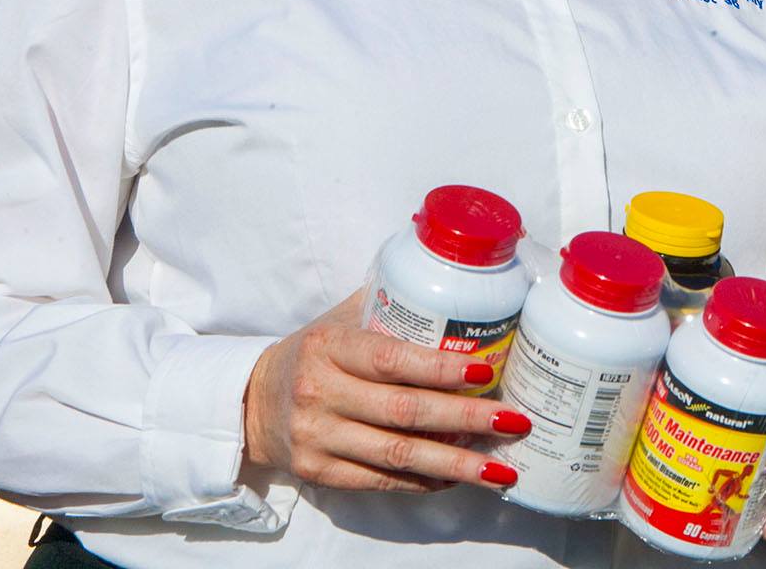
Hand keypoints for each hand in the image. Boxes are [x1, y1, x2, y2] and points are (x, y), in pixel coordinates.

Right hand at [242, 290, 534, 492]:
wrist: (250, 402)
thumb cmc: (313, 354)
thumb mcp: (338, 321)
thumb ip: (388, 305)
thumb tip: (456, 283)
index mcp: (329, 348)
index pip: (391, 359)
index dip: (440, 368)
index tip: (484, 371)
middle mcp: (320, 394)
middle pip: (404, 412)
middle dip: (466, 419)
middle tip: (514, 422)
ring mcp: (317, 438)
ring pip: (397, 455)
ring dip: (455, 464)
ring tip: (500, 469)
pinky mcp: (319, 473)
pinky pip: (380, 481)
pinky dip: (424, 481)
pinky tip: (458, 477)